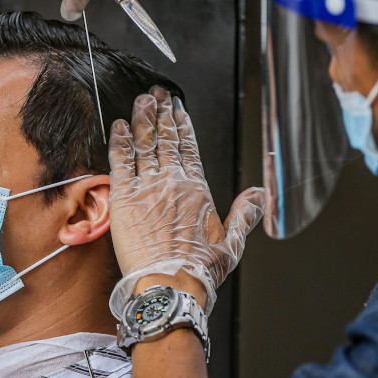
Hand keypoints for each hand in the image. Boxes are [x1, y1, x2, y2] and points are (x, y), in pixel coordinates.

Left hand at [108, 87, 264, 316]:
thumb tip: (258, 194)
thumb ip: (244, 214)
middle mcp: (173, 181)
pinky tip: (119, 126)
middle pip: (166, 139)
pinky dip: (120, 141)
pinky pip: (121, 161)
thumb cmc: (200, 270)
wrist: (172, 283)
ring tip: (141, 100)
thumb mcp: (233, 243)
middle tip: (157, 94)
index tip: (178, 109)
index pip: (189, 147)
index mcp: (198, 189)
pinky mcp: (125, 197)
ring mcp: (148, 187)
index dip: (183, 125)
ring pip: (144, 144)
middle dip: (162, 113)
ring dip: (142, 120)